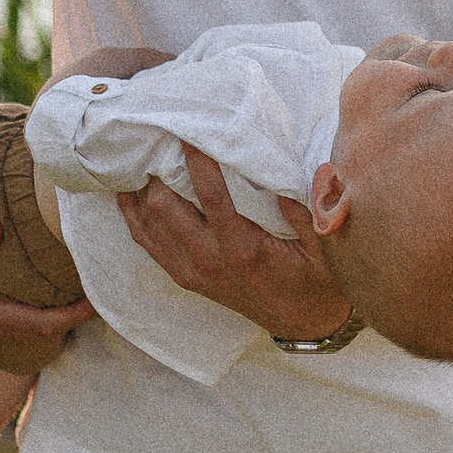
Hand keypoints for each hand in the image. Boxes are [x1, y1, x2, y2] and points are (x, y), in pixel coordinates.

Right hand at [0, 201, 91, 365]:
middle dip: (68, 316)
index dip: (67, 317)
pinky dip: (31, 302)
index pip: (31, 323)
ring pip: (20, 322)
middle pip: (33, 328)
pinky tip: (46, 282)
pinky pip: (8, 310)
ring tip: (82, 288)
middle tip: (104, 293)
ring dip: (50, 310)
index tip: (98, 303)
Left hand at [116, 142, 355, 342]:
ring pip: (149, 222)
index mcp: (243, 249)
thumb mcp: (325, 249)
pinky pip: (146, 242)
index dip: (196, 160)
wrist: (305, 323)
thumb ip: (308, 213)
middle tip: (156, 132)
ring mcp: (193, 270)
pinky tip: (127, 189)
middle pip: (165, 207)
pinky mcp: (185, 276)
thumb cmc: (318, 281)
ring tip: (139, 152)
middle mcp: (210, 260)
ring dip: (141, 187)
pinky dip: (132, 214)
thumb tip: (304, 172)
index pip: (211, 196)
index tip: (188, 129)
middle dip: (158, 167)